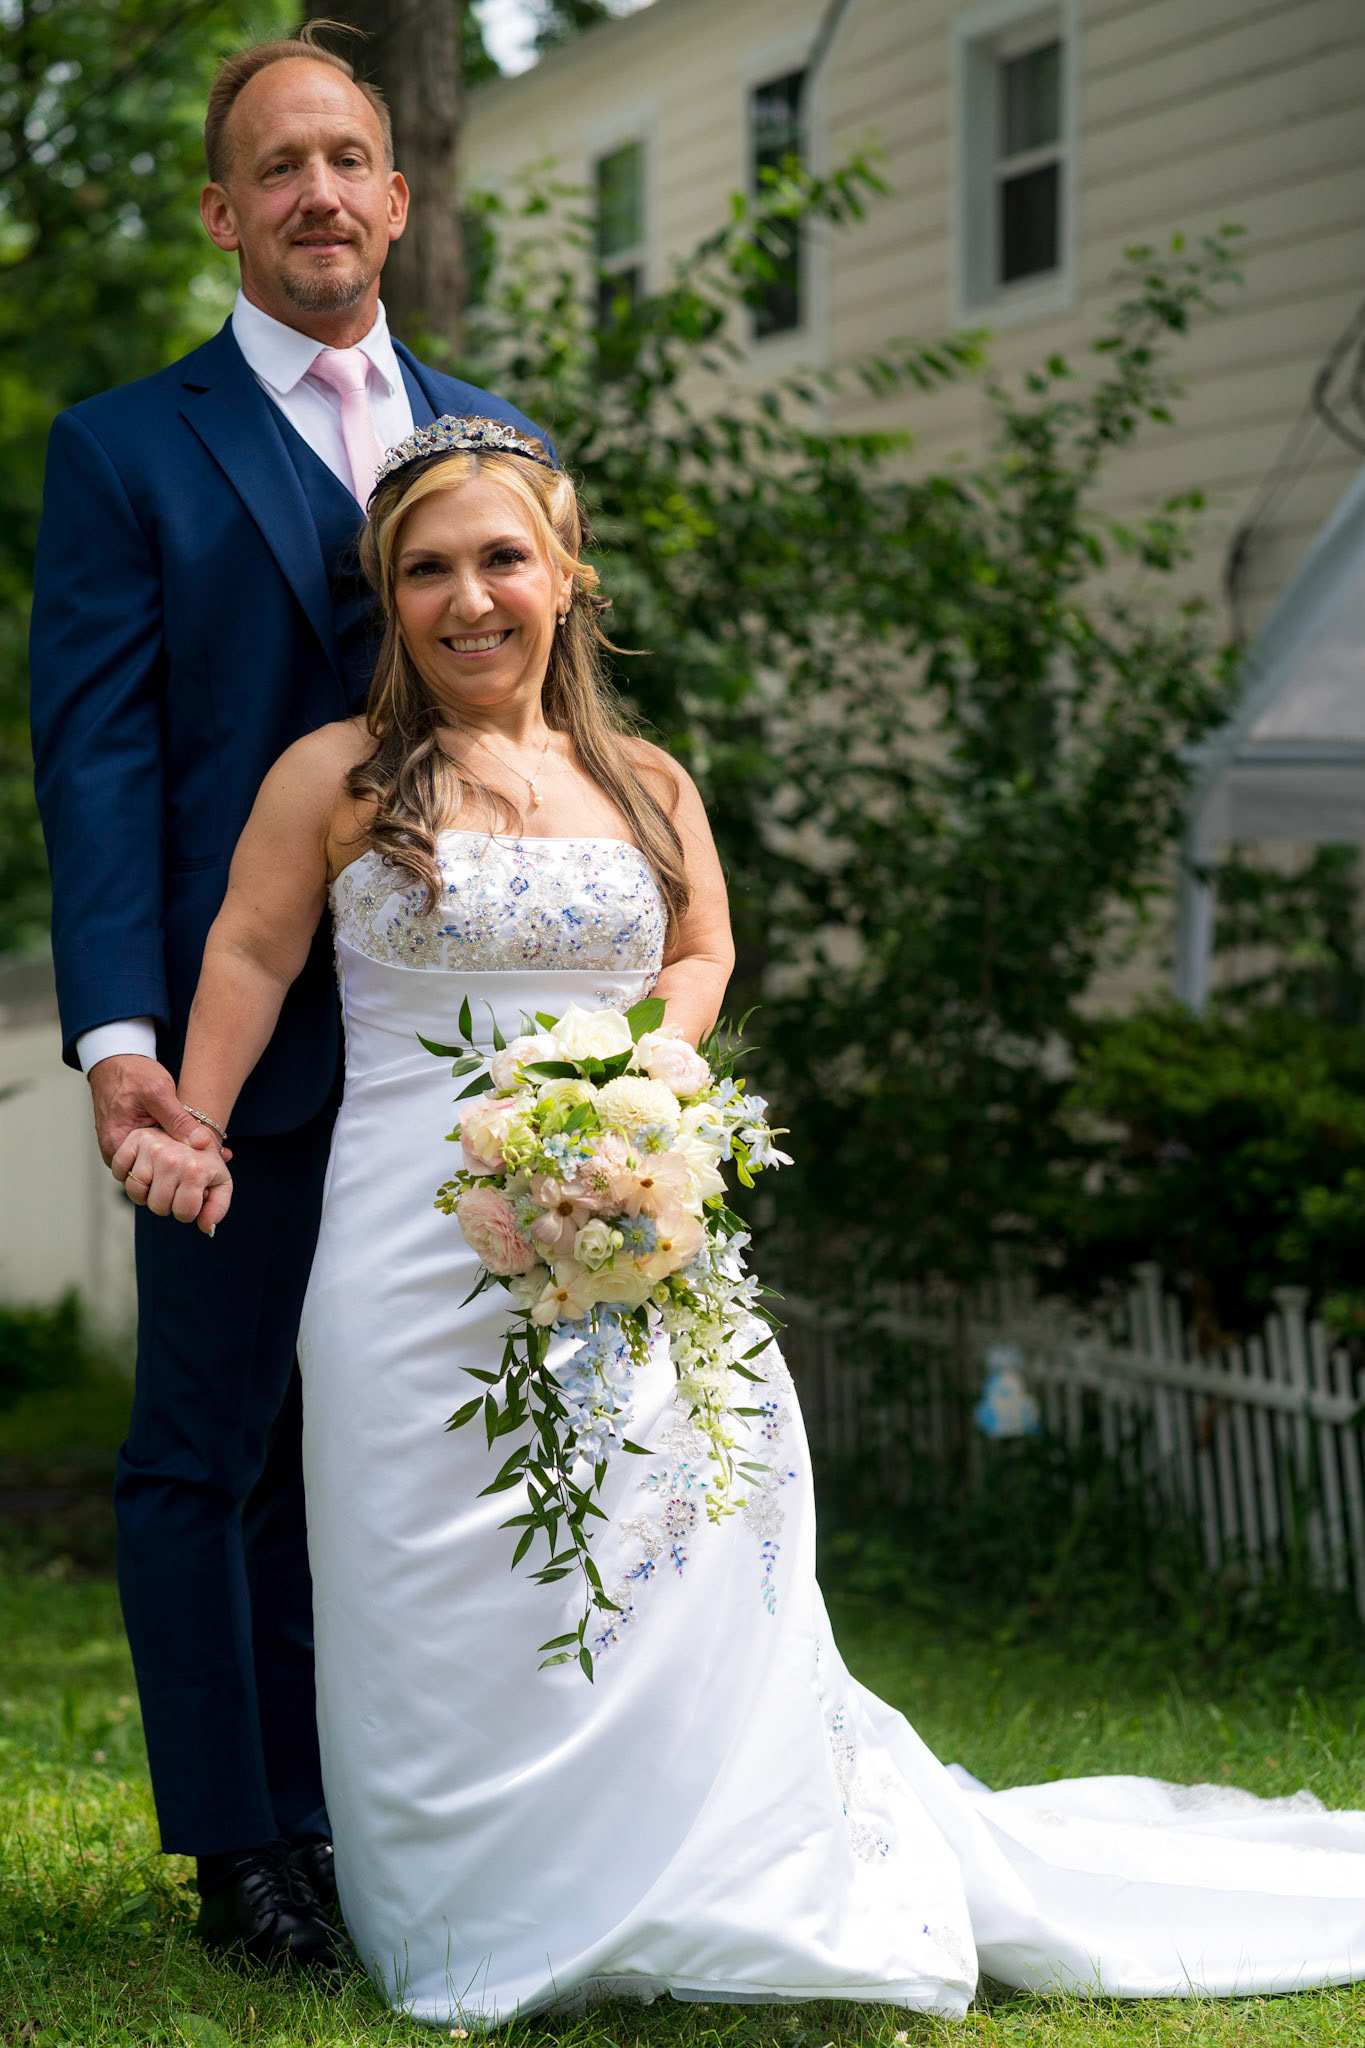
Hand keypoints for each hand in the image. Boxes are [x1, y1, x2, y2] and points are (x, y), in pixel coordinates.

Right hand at [88, 1053, 208, 1166]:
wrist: (116, 1060)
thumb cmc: (132, 1074)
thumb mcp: (158, 1092)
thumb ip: (178, 1119)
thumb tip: (202, 1142)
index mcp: (118, 1144)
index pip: (148, 1176)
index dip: (178, 1174)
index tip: (204, 1167)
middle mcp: (115, 1150)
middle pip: (150, 1173)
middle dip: (181, 1169)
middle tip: (213, 1160)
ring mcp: (121, 1147)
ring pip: (152, 1164)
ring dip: (177, 1159)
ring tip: (206, 1152)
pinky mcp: (129, 1141)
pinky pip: (150, 1153)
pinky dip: (170, 1149)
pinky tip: (191, 1143)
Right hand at [110, 1124, 232, 1234]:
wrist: (197, 1121)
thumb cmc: (207, 1157)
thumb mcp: (221, 1179)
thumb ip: (218, 1206)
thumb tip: (207, 1229)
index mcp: (195, 1171)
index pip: (183, 1213)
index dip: (186, 1213)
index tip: (189, 1199)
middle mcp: (171, 1160)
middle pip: (157, 1206)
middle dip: (165, 1204)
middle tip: (173, 1188)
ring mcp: (150, 1148)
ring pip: (135, 1191)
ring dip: (143, 1192)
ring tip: (157, 1180)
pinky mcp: (134, 1138)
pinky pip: (118, 1169)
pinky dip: (124, 1173)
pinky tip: (139, 1169)